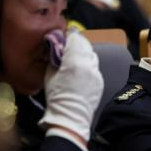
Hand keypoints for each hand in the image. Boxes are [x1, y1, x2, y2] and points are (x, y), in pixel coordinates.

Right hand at [39, 30, 104, 146]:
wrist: (71, 116)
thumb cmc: (57, 97)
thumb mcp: (49, 74)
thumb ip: (55, 57)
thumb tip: (56, 47)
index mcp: (75, 61)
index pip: (75, 39)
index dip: (70, 35)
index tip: (66, 34)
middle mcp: (89, 65)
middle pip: (86, 45)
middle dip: (78, 43)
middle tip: (70, 44)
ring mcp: (96, 73)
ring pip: (92, 55)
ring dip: (84, 53)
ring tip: (75, 58)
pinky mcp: (100, 81)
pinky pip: (95, 67)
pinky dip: (88, 66)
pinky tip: (81, 71)